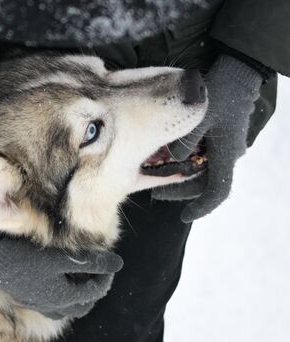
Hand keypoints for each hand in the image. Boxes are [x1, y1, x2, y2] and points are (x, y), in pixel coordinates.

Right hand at [0, 238, 122, 318]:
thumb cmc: (23, 253)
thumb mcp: (60, 257)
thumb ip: (90, 262)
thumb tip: (117, 264)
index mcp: (61, 298)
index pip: (94, 292)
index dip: (107, 276)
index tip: (114, 262)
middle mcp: (48, 304)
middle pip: (79, 305)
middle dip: (93, 289)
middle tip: (100, 272)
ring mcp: (34, 300)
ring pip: (63, 305)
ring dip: (75, 294)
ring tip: (80, 276)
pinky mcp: (22, 292)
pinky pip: (48, 299)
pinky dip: (59, 290)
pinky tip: (57, 276)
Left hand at [152, 55, 262, 221]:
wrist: (238, 72)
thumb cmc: (219, 92)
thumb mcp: (199, 116)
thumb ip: (185, 140)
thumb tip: (174, 159)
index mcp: (225, 154)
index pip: (217, 192)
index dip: (201, 207)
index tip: (185, 217)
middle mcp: (226, 154)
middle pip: (204, 183)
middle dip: (180, 191)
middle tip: (157, 193)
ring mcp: (224, 146)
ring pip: (202, 171)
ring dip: (181, 177)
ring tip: (158, 176)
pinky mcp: (219, 137)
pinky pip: (202, 158)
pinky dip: (186, 163)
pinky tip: (168, 159)